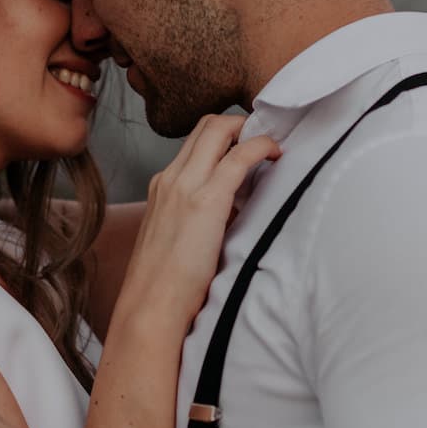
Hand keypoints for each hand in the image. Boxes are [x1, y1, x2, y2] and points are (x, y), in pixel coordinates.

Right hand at [116, 113, 278, 328]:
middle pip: (206, 125)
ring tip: (272, 145)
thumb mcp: (178, 238)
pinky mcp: (207, 199)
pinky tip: (276, 153)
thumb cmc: (166, 284)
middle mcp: (170, 178)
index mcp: (162, 186)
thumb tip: (234, 210)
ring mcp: (186, 185)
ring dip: (249, 129)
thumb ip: (201, 216)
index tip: (247, 143)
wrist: (150, 305)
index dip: (224, 134)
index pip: (195, 141)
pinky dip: (261, 146)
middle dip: (239, 122)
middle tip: (264, 136)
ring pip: (219, 130)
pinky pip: (239, 156)